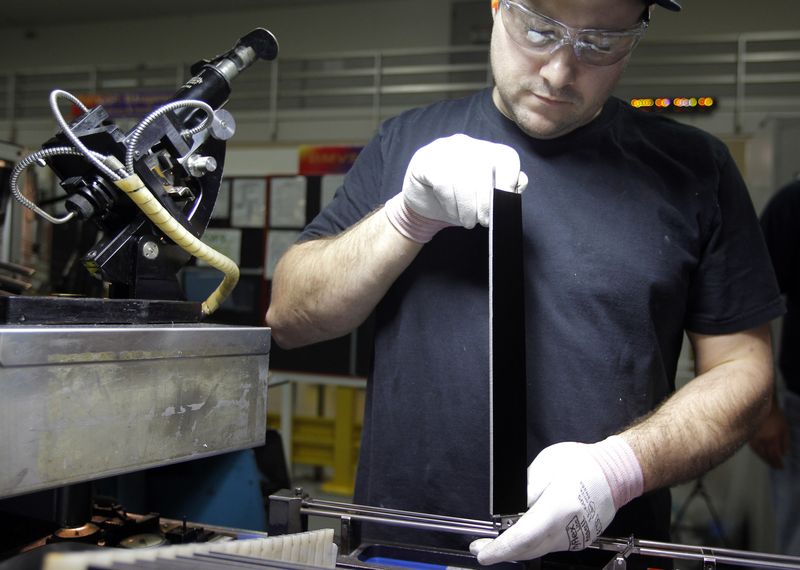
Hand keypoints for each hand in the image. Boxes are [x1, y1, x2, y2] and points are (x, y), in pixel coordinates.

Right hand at [384, 134, 527, 242]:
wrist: (423, 206)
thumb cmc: (458, 202)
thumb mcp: (484, 199)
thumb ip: (505, 190)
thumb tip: (520, 183)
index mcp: (485, 151)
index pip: (506, 157)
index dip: (509, 180)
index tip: (504, 203)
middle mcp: (466, 144)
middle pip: (484, 169)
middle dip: (486, 201)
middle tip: (483, 221)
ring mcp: (443, 149)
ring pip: (463, 177)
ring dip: (467, 206)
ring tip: (467, 221)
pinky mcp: (425, 160)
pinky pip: (443, 182)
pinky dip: (451, 203)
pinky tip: (452, 212)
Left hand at [470, 436, 642, 564]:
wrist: (616, 471)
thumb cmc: (583, 463)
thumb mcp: (545, 466)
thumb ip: (526, 492)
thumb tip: (510, 511)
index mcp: (560, 507)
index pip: (523, 536)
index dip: (500, 548)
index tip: (483, 552)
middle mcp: (569, 528)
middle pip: (529, 549)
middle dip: (503, 552)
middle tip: (482, 549)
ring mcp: (577, 537)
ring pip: (540, 549)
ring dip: (519, 548)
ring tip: (500, 542)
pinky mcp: (581, 539)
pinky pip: (551, 545)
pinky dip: (534, 544)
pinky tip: (523, 538)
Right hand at [749, 402, 789, 468]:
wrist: (761, 404)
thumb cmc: (775, 415)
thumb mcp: (784, 428)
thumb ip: (785, 442)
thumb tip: (784, 454)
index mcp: (772, 438)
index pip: (775, 455)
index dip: (778, 463)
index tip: (781, 468)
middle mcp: (761, 439)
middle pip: (766, 456)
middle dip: (772, 463)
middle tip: (776, 467)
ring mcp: (753, 437)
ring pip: (758, 452)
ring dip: (764, 459)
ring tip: (769, 462)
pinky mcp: (748, 435)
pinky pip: (753, 447)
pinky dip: (758, 452)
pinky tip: (761, 454)